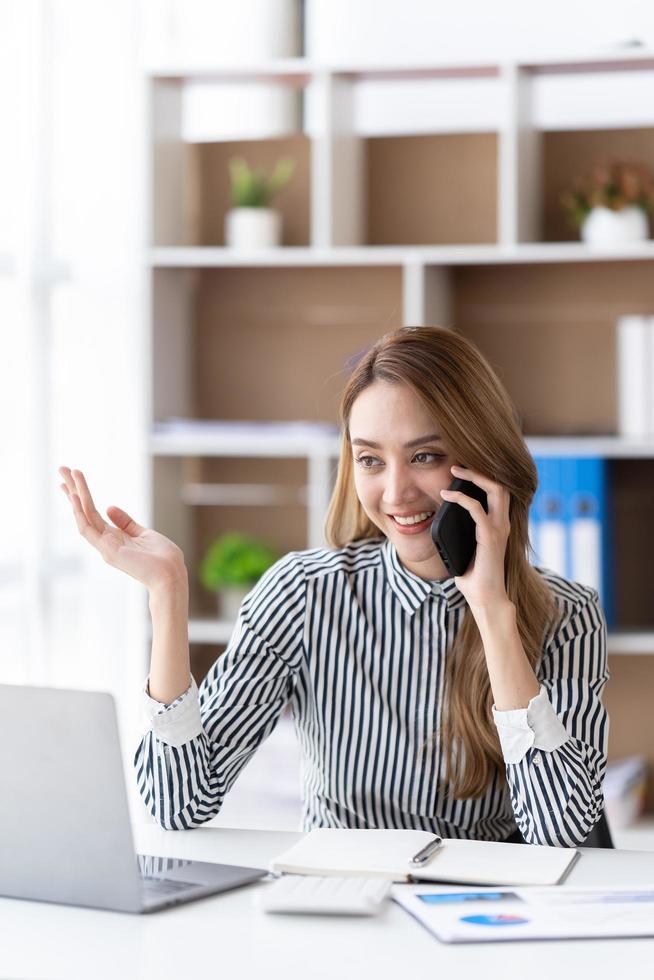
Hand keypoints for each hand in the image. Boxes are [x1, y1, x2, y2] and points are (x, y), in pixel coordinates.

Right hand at [59, 467, 186, 593]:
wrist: (171, 575)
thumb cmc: (162, 558)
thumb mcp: (144, 533)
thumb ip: (126, 522)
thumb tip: (109, 507)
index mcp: (114, 537)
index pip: (92, 513)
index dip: (82, 495)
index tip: (73, 479)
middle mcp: (105, 541)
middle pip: (84, 511)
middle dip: (73, 489)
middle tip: (62, 469)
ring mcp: (104, 546)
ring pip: (84, 516)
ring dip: (75, 494)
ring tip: (68, 474)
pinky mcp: (107, 551)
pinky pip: (88, 529)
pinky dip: (80, 513)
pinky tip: (76, 496)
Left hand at [439, 464, 510, 612]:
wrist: (486, 598)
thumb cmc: (474, 577)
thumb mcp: (464, 549)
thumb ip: (459, 533)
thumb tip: (439, 521)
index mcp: (497, 524)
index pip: (496, 492)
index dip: (483, 477)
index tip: (462, 470)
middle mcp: (502, 523)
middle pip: (501, 485)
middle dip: (480, 470)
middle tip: (459, 465)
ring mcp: (498, 528)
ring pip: (496, 490)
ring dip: (475, 477)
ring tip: (456, 470)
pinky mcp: (489, 536)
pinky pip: (477, 508)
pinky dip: (461, 498)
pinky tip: (447, 496)